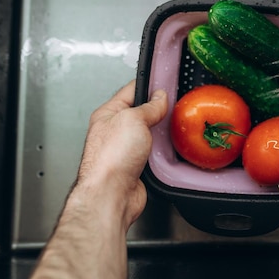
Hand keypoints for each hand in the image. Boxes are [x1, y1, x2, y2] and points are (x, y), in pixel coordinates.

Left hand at [75, 79, 167, 229]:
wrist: (111, 194)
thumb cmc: (110, 159)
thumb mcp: (134, 119)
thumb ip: (149, 107)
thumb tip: (159, 97)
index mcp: (108, 114)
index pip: (130, 91)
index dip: (148, 86)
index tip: (163, 84)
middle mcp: (114, 131)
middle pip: (141, 113)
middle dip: (157, 112)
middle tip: (170, 108)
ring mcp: (125, 149)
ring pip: (149, 134)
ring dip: (160, 134)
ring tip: (169, 130)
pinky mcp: (135, 166)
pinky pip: (153, 153)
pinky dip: (161, 152)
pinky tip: (166, 150)